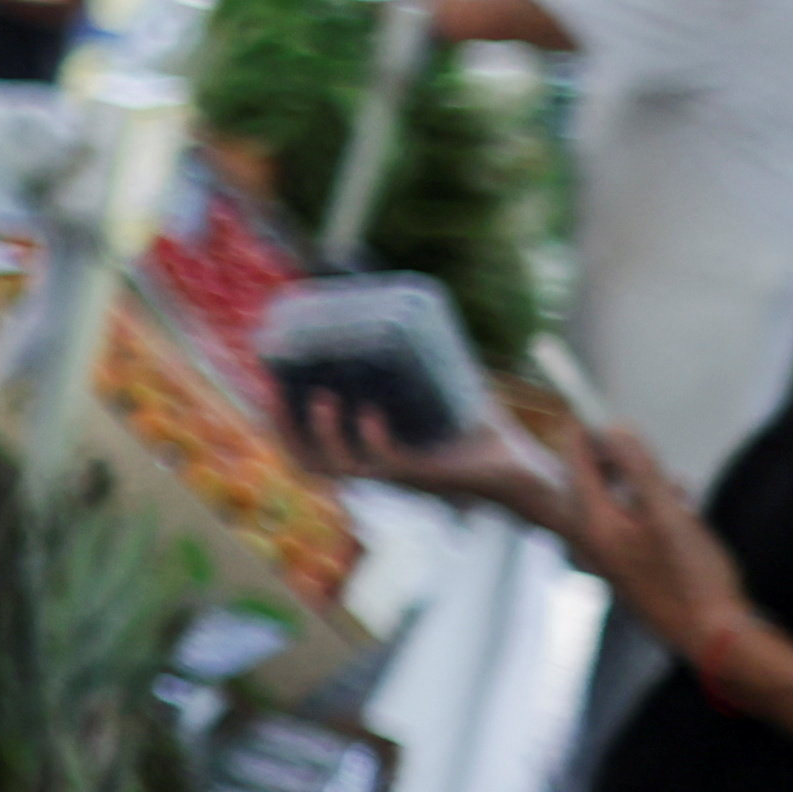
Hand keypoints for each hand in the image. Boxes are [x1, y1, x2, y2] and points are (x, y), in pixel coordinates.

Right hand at [285, 388, 567, 525]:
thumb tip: (418, 312)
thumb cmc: (486, 436)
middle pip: (309, 462)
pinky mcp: (424, 478)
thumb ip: (431, 364)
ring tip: (323, 396)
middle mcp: (378, 470)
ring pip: (339, 467)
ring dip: (324, 434)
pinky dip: (373, 438)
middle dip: (285, 430)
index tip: (267, 386)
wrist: (525, 470)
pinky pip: (387, 463)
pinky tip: (372, 412)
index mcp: (372, 454)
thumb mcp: (448, 393)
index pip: (310, 448)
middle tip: (273, 391)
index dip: (280, 423)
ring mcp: (399, 478)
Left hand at [548, 424, 792, 713]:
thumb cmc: (691, 577)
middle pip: (589, 486)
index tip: (588, 410)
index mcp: (594, 524)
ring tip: (674, 484)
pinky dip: (648, 512)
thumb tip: (615, 429)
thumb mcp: (668, 514)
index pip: (575, 466)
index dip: (582, 434)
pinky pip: (628, 528)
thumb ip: (640, 470)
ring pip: (613, 507)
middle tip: (632, 445)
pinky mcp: (630, 571)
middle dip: (612, 462)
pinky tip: (681, 512)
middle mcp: (592, 542)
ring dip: (638, 488)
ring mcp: (609, 560)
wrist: (713, 637)